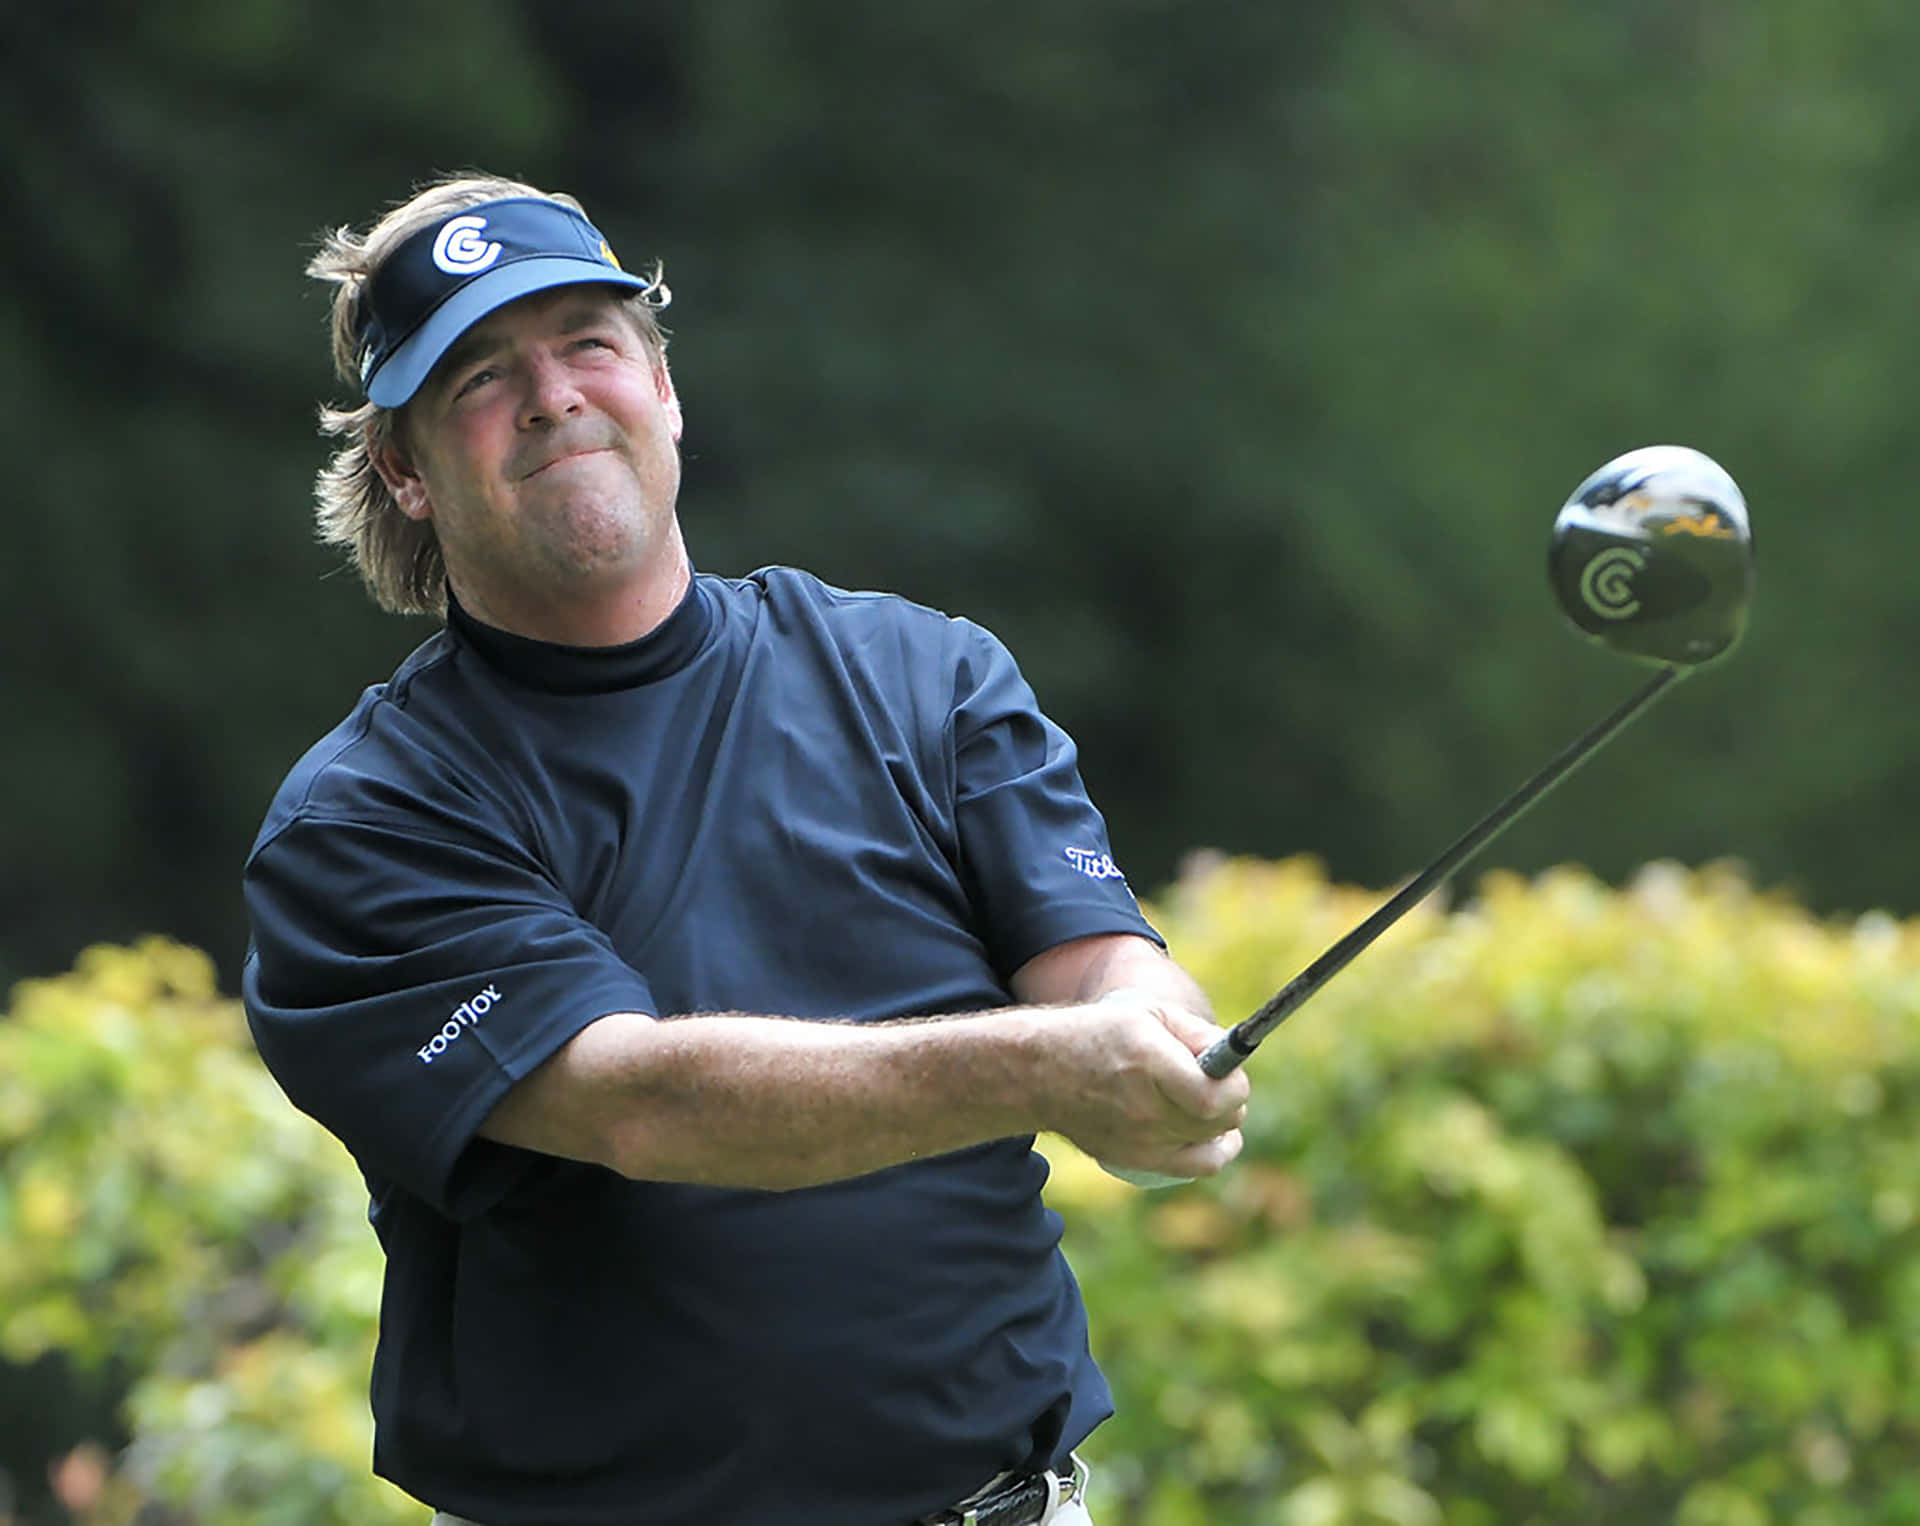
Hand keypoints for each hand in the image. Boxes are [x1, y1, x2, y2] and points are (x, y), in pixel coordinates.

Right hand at [1042, 988, 1249, 1183]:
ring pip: (1214, 1144)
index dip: (1234, 1086)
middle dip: (1231, 1100)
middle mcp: (1144, 1107)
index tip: (1229, 1071)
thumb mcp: (1148, 1015)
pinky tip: (1212, 1134)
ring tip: (1209, 1102)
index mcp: (1148, 1062)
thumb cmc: (1099, 1035)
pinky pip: (1197, 1167)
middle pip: (1219, 1121)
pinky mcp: (1135, 1160)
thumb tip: (1234, 1055)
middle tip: (1219, 1082)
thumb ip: (1198, 1033)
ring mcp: (1139, 1140)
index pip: (1214, 1097)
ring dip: (1221, 1122)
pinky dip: (1214, 1150)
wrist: (1041, 1073)